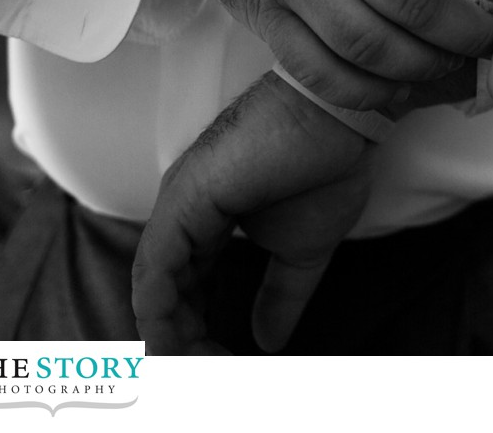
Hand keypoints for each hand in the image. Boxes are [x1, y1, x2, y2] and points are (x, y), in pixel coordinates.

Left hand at [131, 73, 367, 353]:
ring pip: (153, 288)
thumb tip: (269, 341)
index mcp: (203, 222)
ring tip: (194, 369)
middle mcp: (180, 215)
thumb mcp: (303, 250)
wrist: (338, 118)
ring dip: (171, 336)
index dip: (198, 332)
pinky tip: (178, 340)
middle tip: (208, 375)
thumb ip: (280, 295)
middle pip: (163, 295)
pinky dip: (164, 312)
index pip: (184, 289)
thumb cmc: (324, 165)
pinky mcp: (183, 201)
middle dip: (182, 343)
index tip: (222, 364)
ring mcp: (177, 206)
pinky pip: (157, 270)